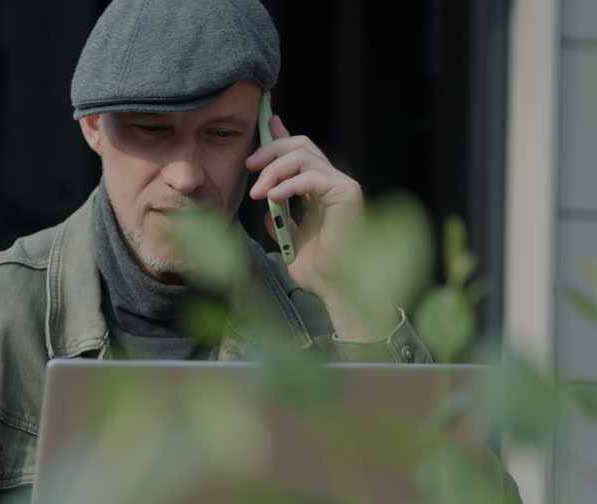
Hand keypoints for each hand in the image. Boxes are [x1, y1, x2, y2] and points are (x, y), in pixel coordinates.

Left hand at [245, 113, 390, 339]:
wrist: (334, 288)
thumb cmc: (317, 270)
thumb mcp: (288, 240)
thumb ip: (279, 219)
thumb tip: (265, 205)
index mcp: (319, 190)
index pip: (300, 153)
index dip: (281, 135)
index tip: (266, 122)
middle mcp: (333, 182)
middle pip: (301, 145)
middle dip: (271, 149)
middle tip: (249, 166)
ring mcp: (342, 185)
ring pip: (303, 155)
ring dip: (274, 170)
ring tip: (259, 193)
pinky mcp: (347, 192)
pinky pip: (312, 175)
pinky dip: (288, 184)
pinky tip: (273, 198)